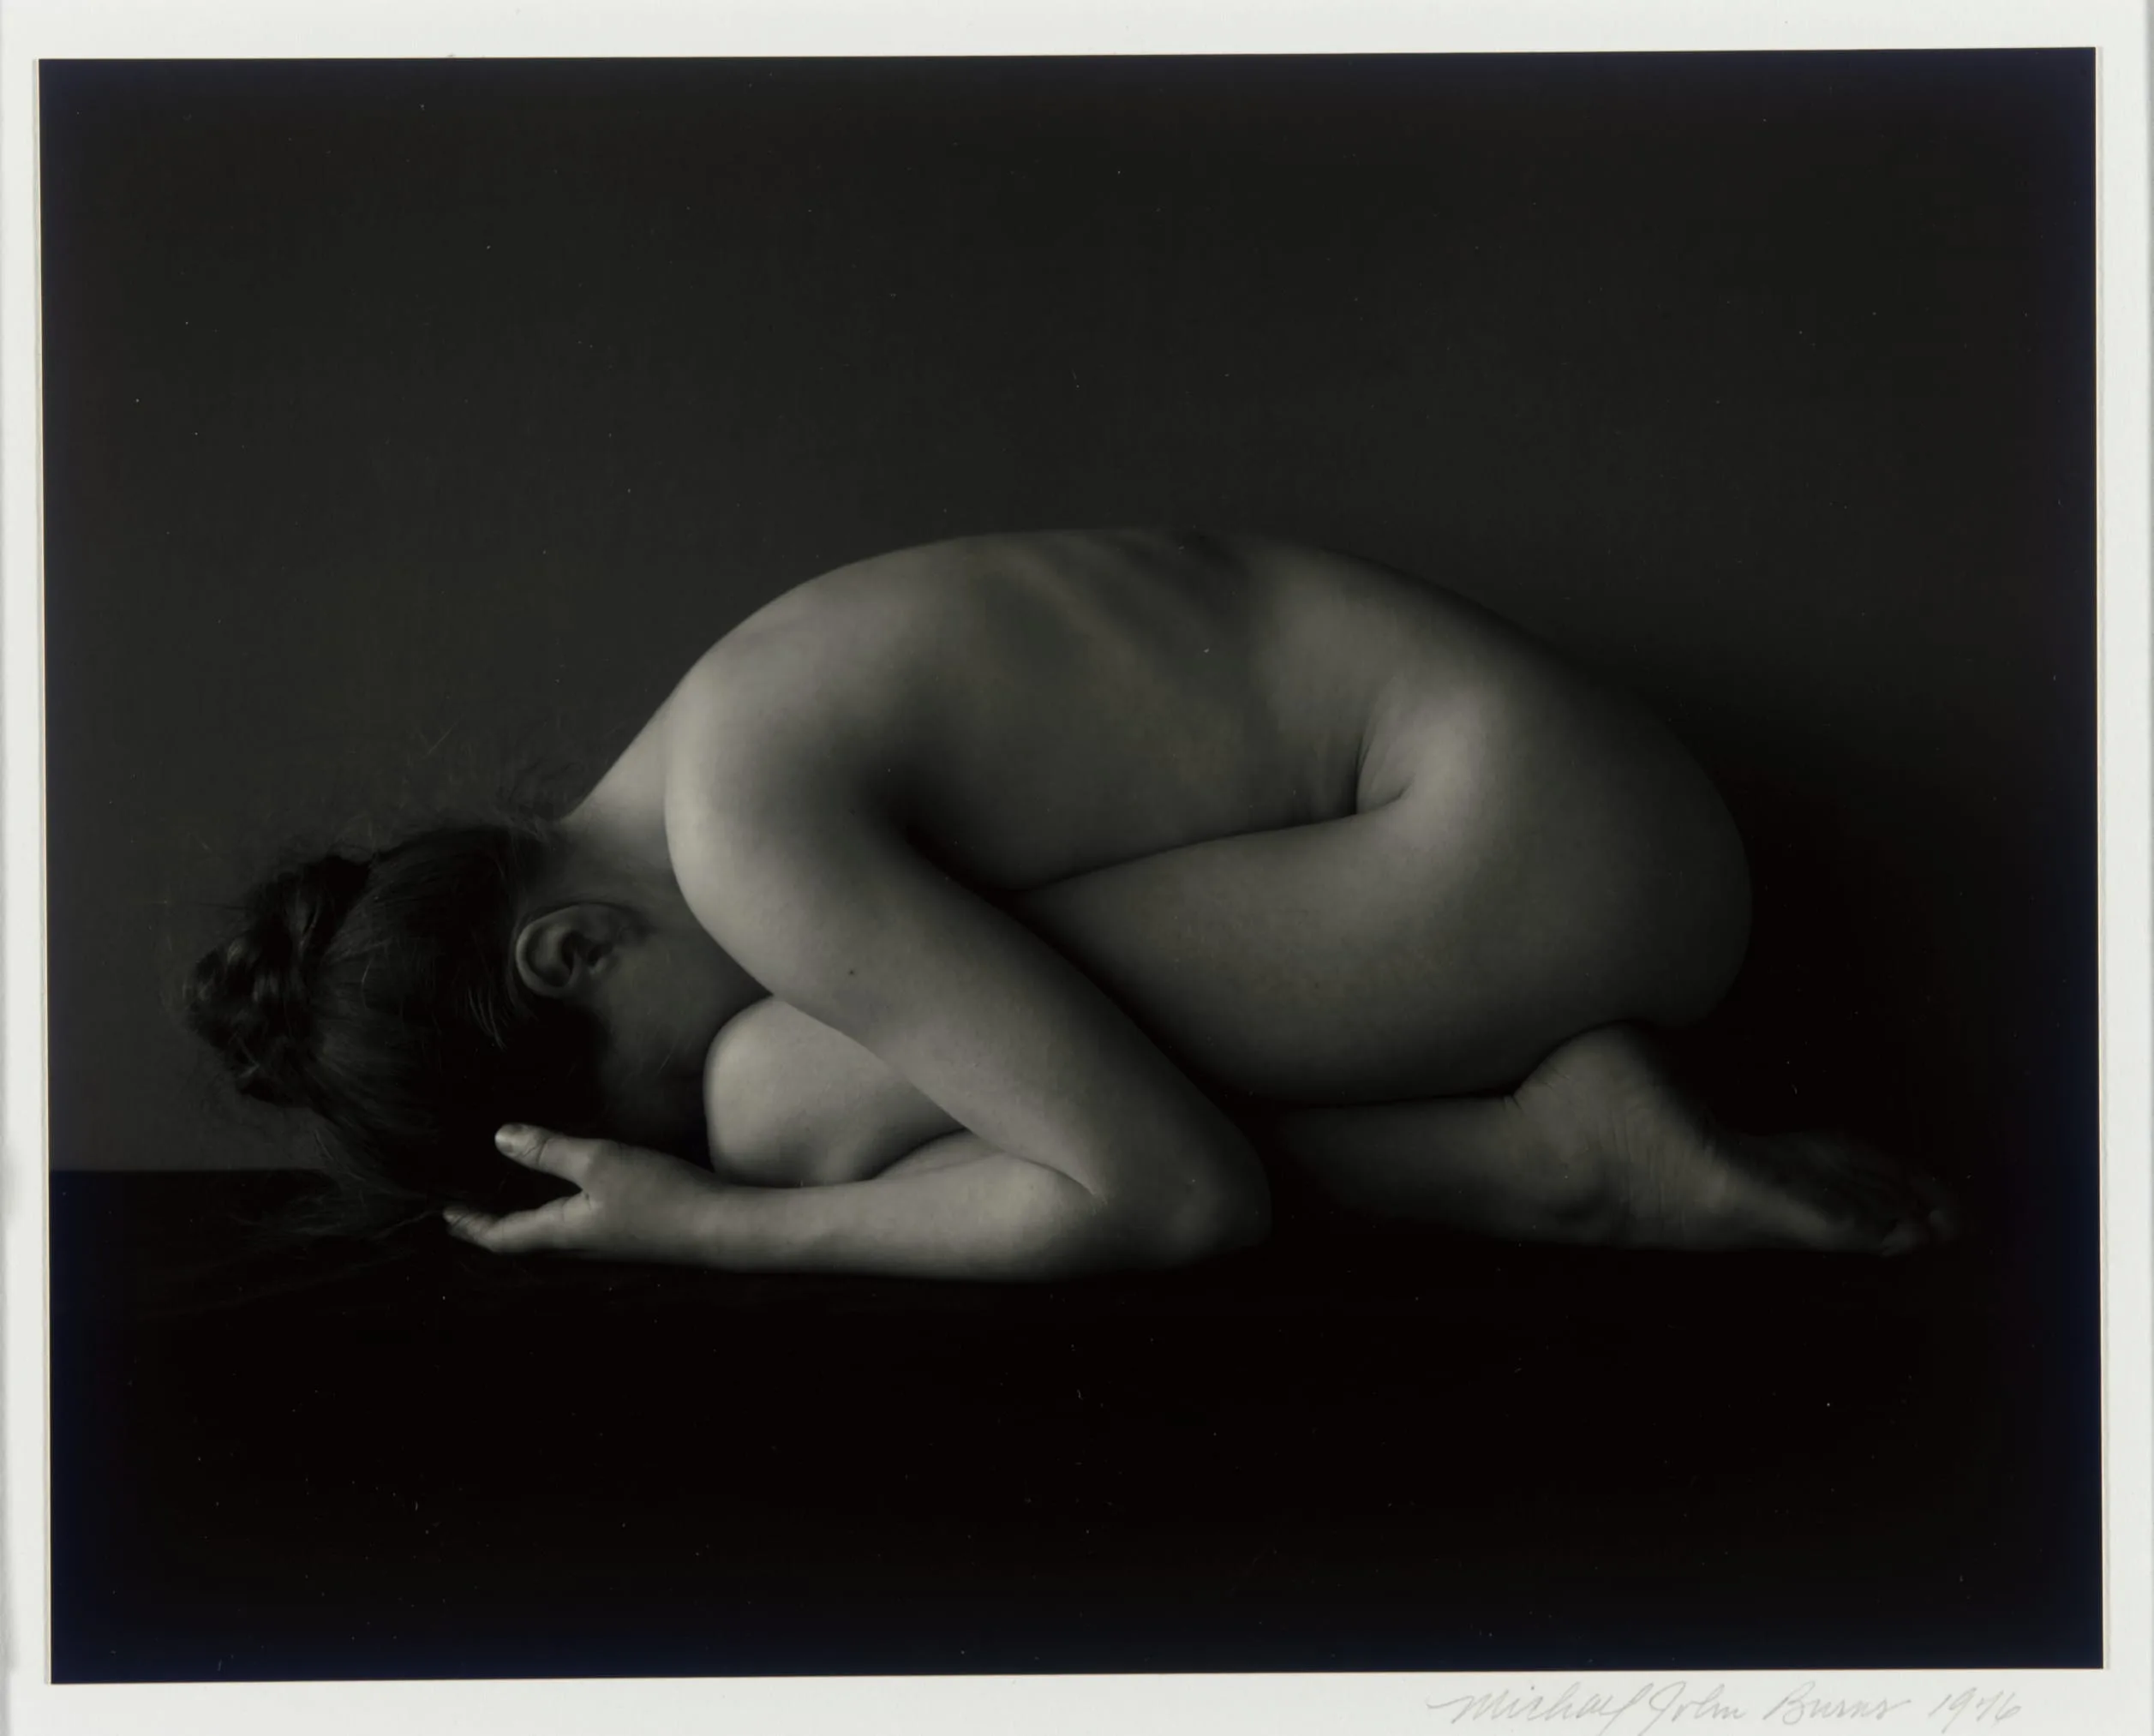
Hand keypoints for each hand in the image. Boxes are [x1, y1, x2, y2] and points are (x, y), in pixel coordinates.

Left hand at [443, 1125, 729, 1263]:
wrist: (723, 1227)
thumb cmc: (660, 1196)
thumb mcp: (601, 1163)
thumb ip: (550, 1150)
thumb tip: (499, 1138)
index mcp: (561, 1232)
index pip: (500, 1235)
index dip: (469, 1224)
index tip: (440, 1211)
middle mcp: (577, 1244)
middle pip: (520, 1239)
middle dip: (490, 1222)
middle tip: (464, 1201)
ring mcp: (604, 1241)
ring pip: (547, 1232)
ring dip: (521, 1214)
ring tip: (505, 1191)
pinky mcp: (628, 1232)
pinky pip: (575, 1223)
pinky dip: (553, 1207)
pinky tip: (565, 1188)